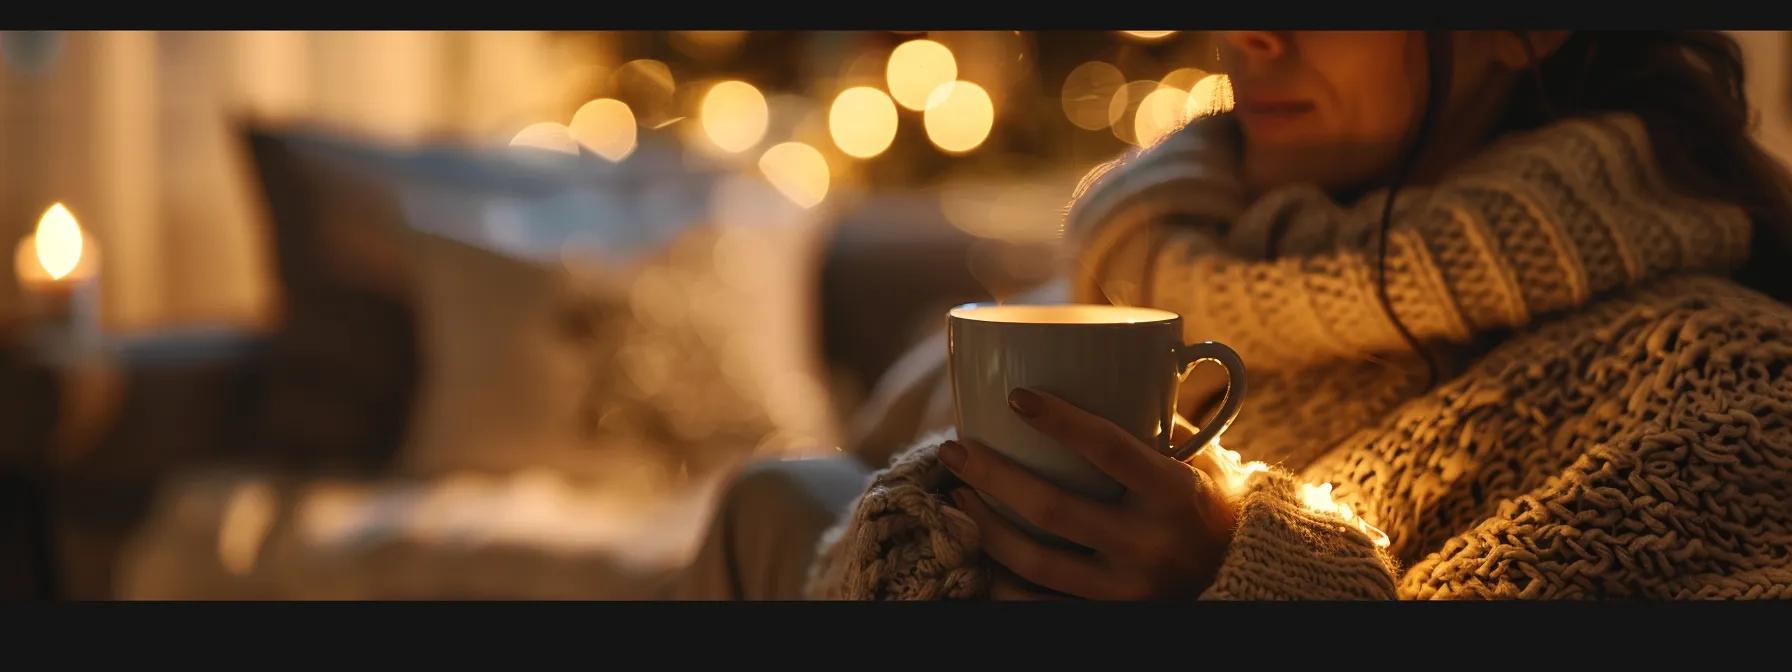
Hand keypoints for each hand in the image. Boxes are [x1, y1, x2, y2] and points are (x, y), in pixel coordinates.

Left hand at [940, 387, 1237, 600]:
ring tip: (958, 495)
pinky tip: (979, 555)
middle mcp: (1152, 545)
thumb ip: (1153, 418)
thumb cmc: (1213, 501)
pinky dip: (1005, 585)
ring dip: (986, 526)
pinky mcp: (1113, 616)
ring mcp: (1130, 590)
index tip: (1015, 396)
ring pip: (1038, 562)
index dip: (1059, 421)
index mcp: (1175, 493)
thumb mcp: (1199, 457)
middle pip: (1053, 509)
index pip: (1110, 448)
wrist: (1246, 575)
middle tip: (955, 448)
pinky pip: (1043, 606)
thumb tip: (1098, 360)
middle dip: (992, 476)